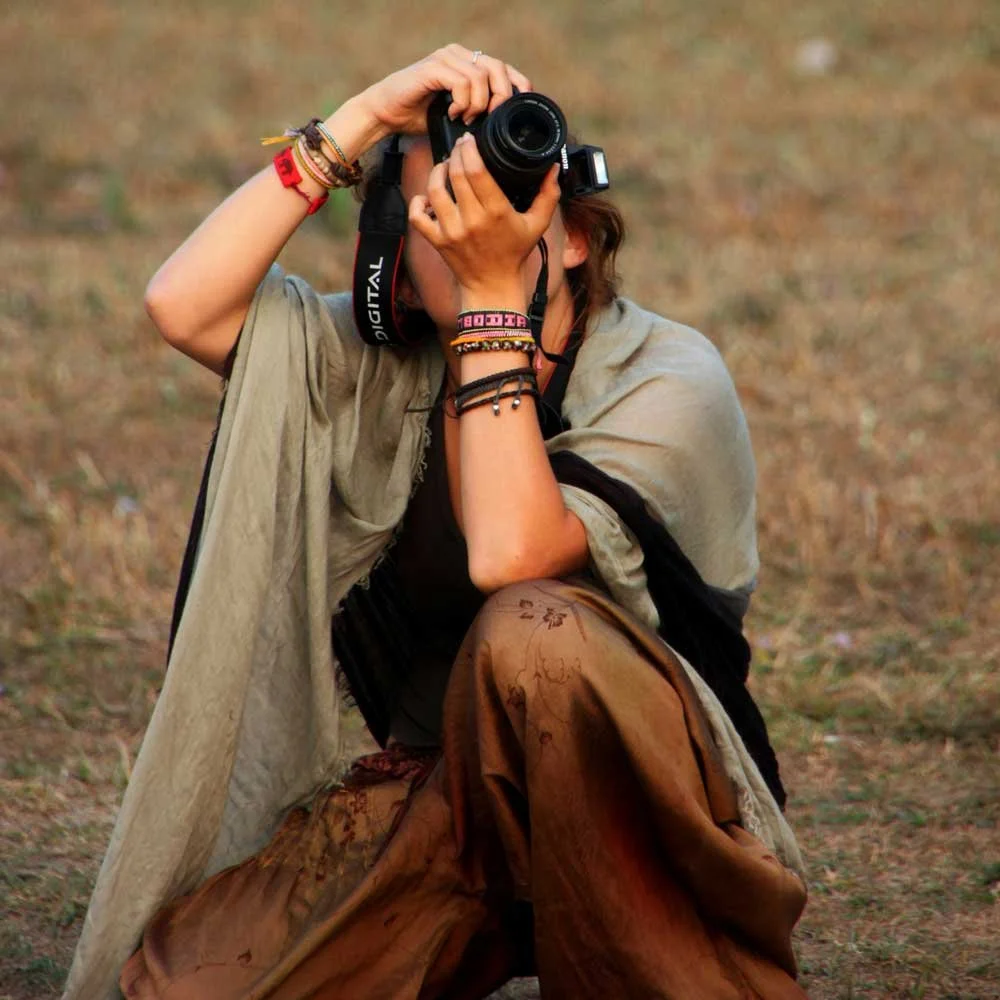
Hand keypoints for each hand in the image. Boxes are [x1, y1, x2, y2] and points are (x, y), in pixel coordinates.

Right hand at [357, 44, 531, 134]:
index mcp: (468, 63)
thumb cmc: (418, 116)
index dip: (517, 86)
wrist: (386, 113)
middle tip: (489, 118)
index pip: (504, 68)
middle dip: (500, 97)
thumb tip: (504, 127)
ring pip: (481, 76)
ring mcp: (445, 58)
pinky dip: (462, 102)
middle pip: (498, 68)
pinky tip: (453, 113)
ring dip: (478, 103)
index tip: (517, 111)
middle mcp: (458, 55)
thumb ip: (478, 111)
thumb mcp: (457, 116)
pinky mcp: (433, 67)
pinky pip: (461, 82)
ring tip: (465, 118)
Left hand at [408, 133, 561, 304]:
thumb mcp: (537, 225)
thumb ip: (548, 196)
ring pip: (434, 190)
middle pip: (455, 174)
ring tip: (443, 167)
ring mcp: (452, 231)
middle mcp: (472, 220)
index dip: (469, 149)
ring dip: (436, 172)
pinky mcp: (437, 241)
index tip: (469, 140)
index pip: (477, 171)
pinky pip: (417, 217)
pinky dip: (417, 203)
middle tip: (458, 148)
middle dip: (454, 154)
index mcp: (497, 212)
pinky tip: (426, 197)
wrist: (492, 287)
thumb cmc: (514, 254)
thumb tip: (554, 169)